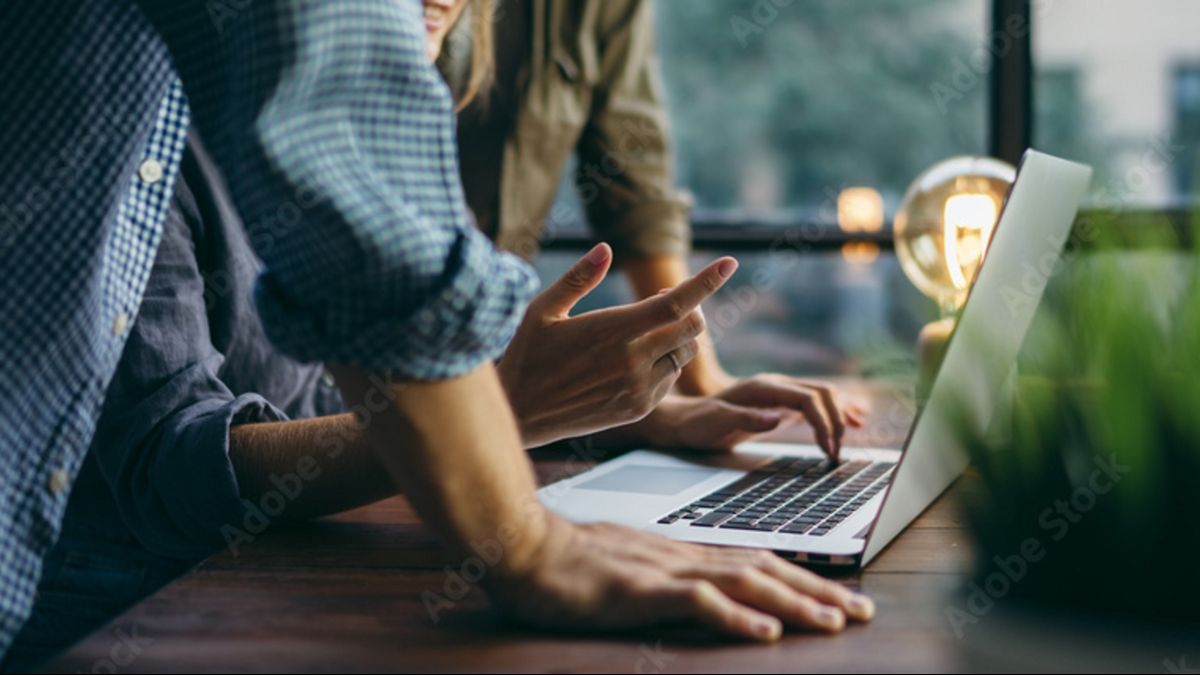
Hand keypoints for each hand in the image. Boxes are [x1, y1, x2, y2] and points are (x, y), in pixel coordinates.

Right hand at [488, 515, 874, 640]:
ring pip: (744, 584)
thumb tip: (707, 596)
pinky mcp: (640, 591)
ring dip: (793, 604)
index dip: (802, 579)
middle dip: (818, 591)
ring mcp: (664, 571)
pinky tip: (762, 631)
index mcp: (684, 553)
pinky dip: (734, 617)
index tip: (839, 598)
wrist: (524, 545)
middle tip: (863, 611)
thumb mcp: (630, 567)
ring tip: (834, 621)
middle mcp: (684, 557)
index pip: (757, 564)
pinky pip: (695, 602)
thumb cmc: (570, 560)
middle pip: (765, 571)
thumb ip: (669, 578)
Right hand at [498, 244, 737, 446]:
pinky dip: (665, 362)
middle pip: (692, 326)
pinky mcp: (639, 408)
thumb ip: (578, 277)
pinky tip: (635, 360)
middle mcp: (633, 360)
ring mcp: (639, 388)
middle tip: (662, 299)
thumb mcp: (542, 309)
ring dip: (678, 335)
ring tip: (646, 330)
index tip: (730, 263)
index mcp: (613, 330)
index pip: (676, 302)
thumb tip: (606, 249)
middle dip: (689, 307)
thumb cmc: (528, 354)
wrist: (522, 413)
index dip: (707, 281)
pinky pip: (671, 378)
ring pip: (686, 353)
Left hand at [641, 376, 865, 458]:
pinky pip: (815, 403)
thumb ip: (746, 419)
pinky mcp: (781, 403)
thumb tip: (778, 419)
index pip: (808, 398)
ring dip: (841, 413)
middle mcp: (776, 384)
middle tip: (836, 453)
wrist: (685, 419)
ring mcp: (780, 392)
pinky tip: (853, 419)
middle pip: (822, 393)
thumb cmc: (698, 424)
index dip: (824, 423)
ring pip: (823, 395)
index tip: (829, 450)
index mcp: (764, 387)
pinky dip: (836, 410)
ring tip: (854, 434)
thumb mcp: (716, 423)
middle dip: (837, 420)